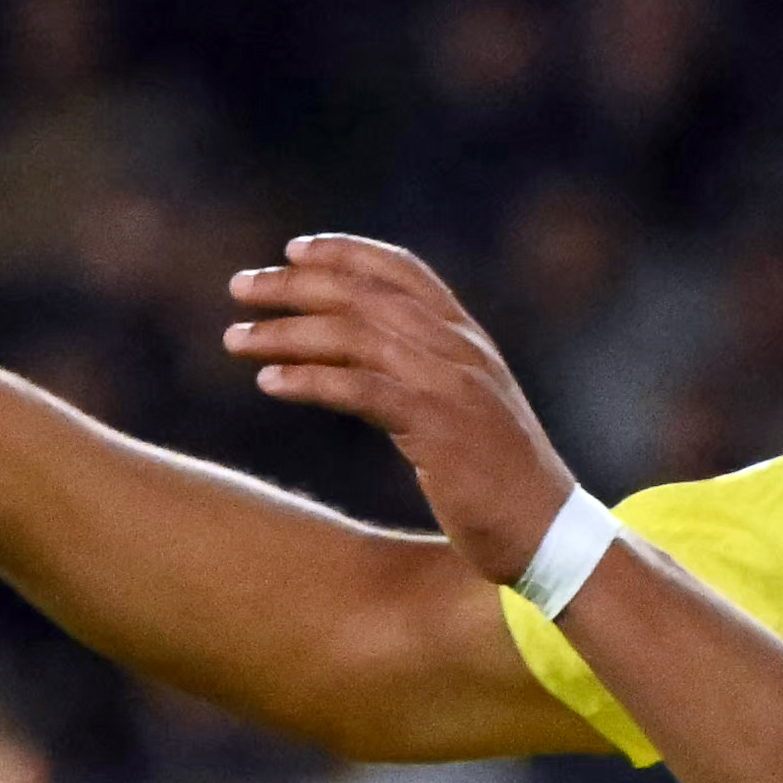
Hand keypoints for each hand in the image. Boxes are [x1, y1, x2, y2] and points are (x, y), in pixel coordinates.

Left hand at [223, 235, 575, 580]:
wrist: (547, 532)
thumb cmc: (500, 480)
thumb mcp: (468, 408)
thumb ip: (430, 371)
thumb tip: (371, 356)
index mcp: (467, 338)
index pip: (401, 270)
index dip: (345, 253)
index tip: (293, 250)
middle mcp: (459, 348)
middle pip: (364, 295)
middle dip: (295, 286)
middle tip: (239, 287)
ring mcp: (450, 384)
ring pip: (354, 336)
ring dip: (287, 333)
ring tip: (235, 337)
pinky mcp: (437, 427)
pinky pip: (360, 390)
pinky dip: (310, 380)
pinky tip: (269, 382)